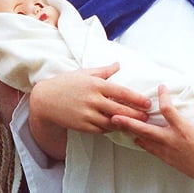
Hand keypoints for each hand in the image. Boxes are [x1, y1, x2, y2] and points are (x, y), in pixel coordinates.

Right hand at [31, 63, 150, 132]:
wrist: (45, 99)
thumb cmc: (66, 83)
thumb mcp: (84, 73)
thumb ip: (104, 70)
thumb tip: (118, 64)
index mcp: (95, 84)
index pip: (121, 92)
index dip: (136, 98)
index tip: (147, 102)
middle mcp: (92, 99)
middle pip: (120, 110)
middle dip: (136, 115)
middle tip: (147, 117)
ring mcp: (87, 114)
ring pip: (112, 122)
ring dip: (125, 124)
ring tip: (137, 125)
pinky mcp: (82, 125)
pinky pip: (101, 129)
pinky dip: (111, 129)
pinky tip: (118, 127)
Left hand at [111, 86, 193, 187]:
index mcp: (183, 129)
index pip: (168, 110)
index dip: (163, 96)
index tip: (160, 87)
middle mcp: (172, 140)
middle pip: (145, 129)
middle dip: (129, 122)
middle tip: (115, 116)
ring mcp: (168, 151)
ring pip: (144, 140)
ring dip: (131, 132)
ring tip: (118, 125)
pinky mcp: (168, 159)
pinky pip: (151, 150)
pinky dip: (142, 143)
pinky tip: (135, 138)